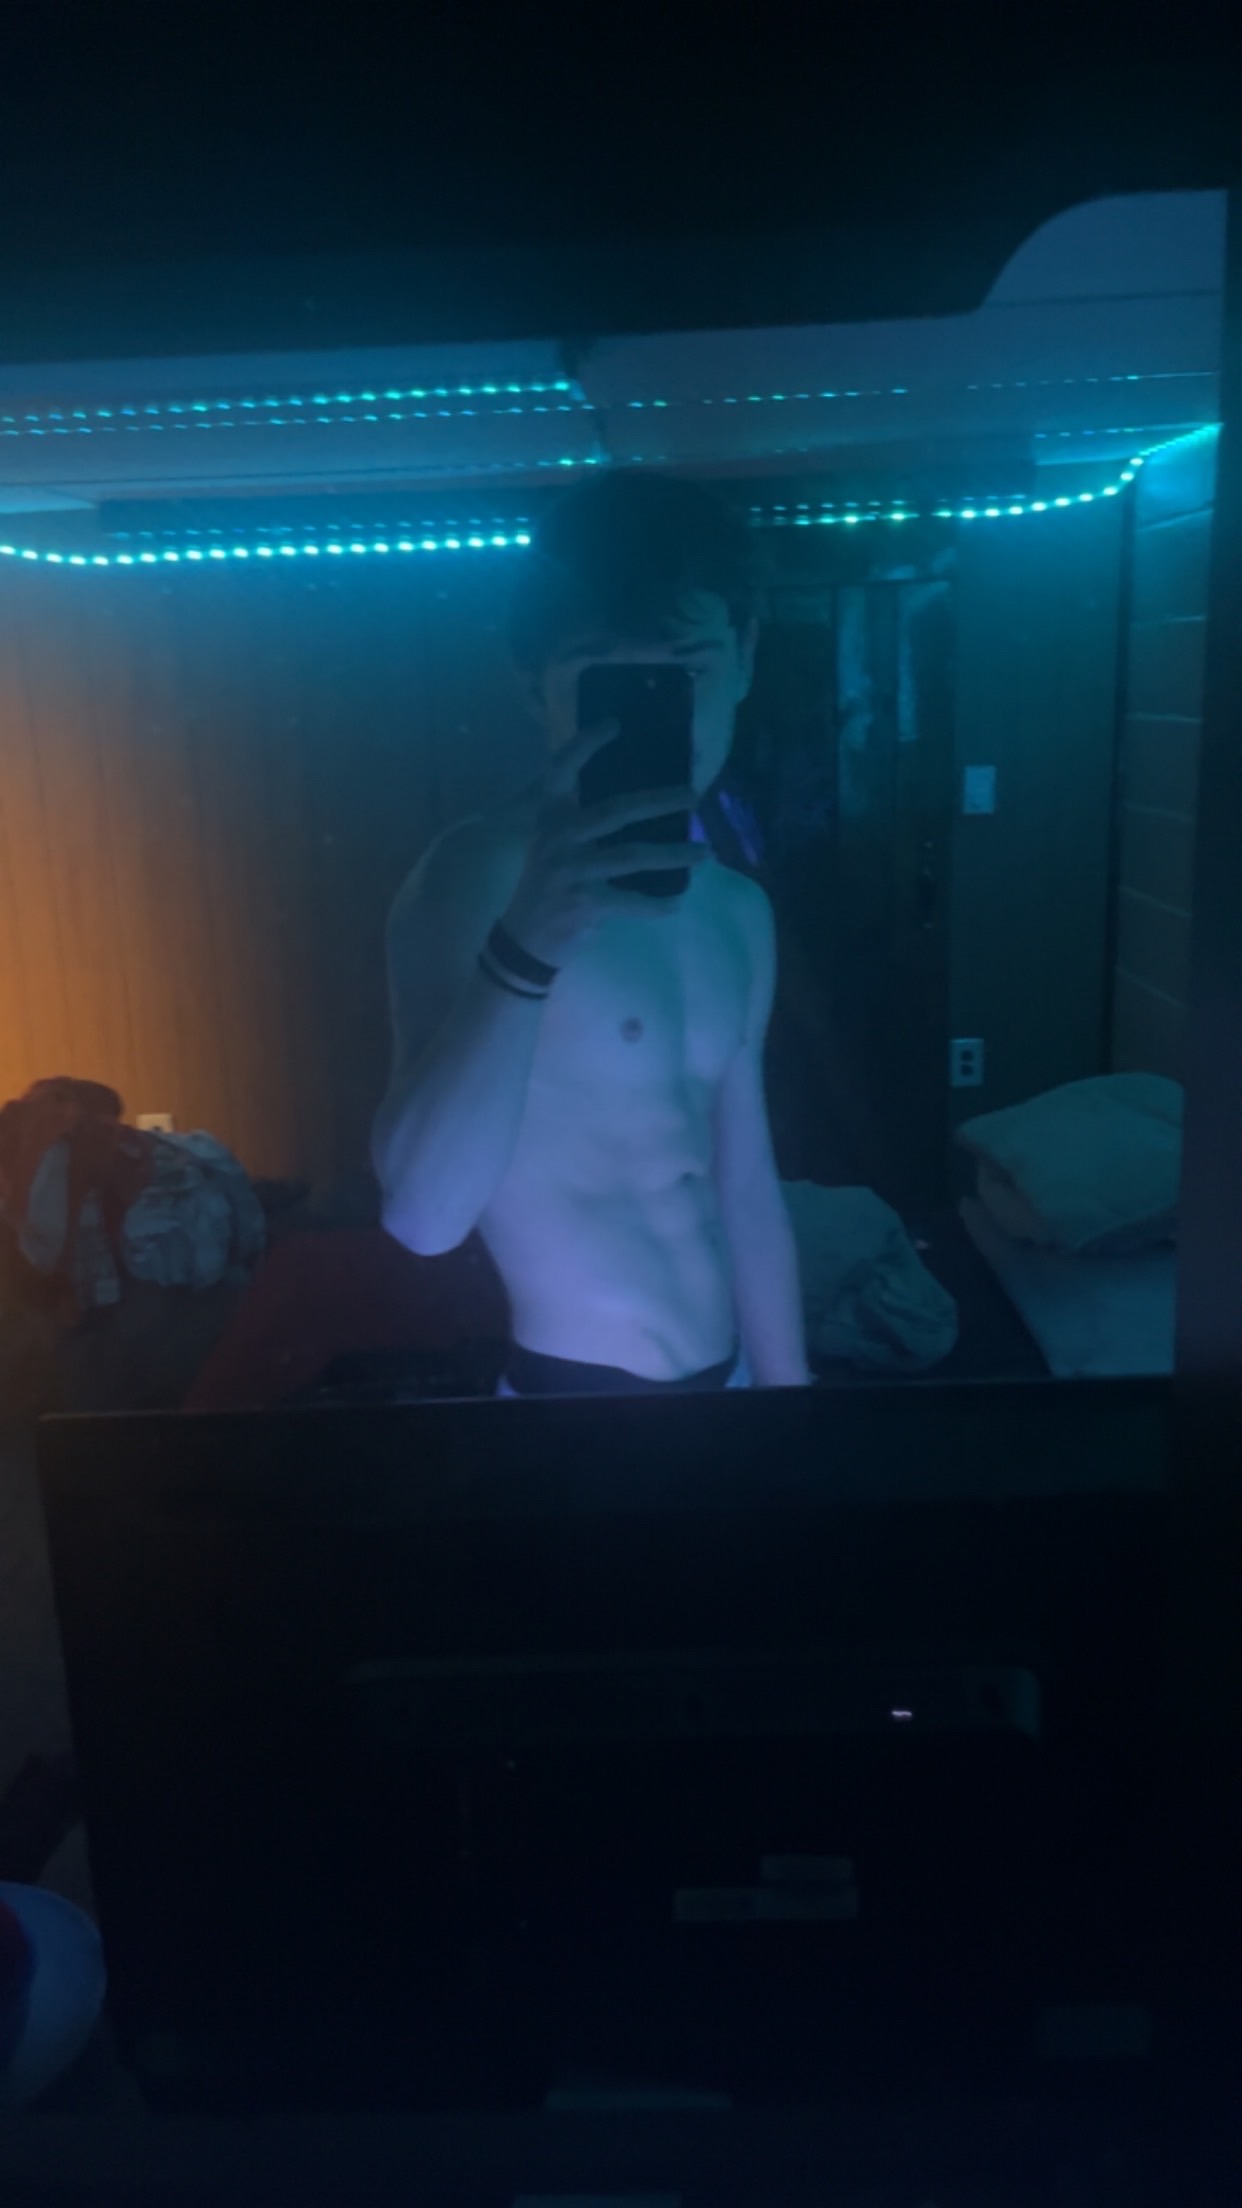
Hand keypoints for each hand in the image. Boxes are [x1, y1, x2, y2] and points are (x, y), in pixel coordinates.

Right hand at [499, 720, 705, 966]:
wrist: (523, 940)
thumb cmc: (548, 887)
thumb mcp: (555, 847)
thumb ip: (585, 825)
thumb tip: (642, 807)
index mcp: (551, 818)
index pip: (562, 769)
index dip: (586, 744)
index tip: (615, 723)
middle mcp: (559, 838)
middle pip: (617, 810)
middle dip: (660, 801)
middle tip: (693, 796)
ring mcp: (571, 870)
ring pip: (633, 855)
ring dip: (674, 854)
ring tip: (705, 853)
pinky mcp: (584, 903)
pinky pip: (632, 900)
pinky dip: (657, 903)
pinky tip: (677, 902)